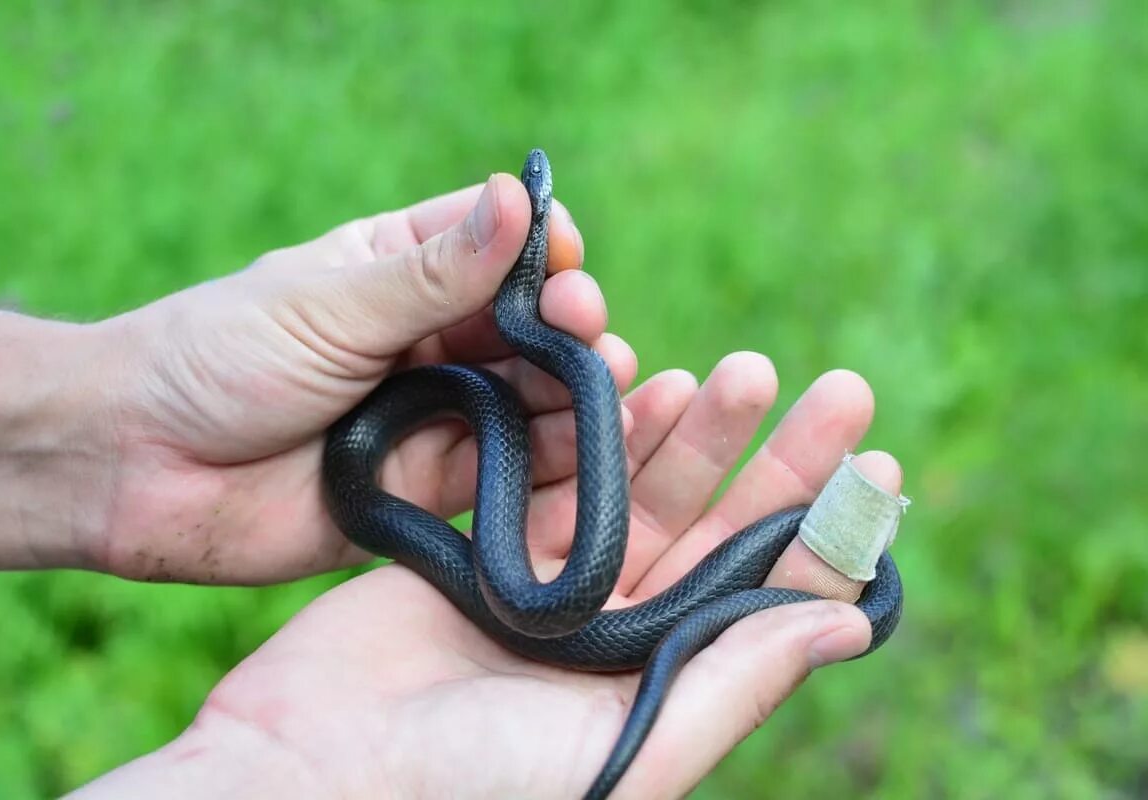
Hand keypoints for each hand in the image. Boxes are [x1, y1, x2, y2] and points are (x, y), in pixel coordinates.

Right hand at [74, 363, 903, 798]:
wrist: (311, 764)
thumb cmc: (466, 785)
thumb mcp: (623, 752)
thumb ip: (731, 684)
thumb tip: (848, 627)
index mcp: (665, 687)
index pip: (769, 601)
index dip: (827, 535)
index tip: (879, 470)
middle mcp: (623, 634)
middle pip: (723, 531)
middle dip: (780, 462)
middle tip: (842, 392)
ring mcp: (558, 586)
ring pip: (649, 492)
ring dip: (698, 433)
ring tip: (749, 372)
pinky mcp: (493, 547)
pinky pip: (567, 476)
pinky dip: (608, 432)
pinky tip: (650, 385)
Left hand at [89, 174, 636, 582]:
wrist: (136, 468)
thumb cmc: (218, 359)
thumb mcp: (331, 303)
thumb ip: (435, 272)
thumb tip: (520, 197)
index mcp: (397, 272)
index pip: (496, 248)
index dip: (542, 251)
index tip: (565, 260)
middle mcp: (426, 341)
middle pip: (526, 329)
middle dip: (567, 328)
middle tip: (587, 332)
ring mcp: (431, 415)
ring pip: (527, 402)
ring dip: (572, 395)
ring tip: (606, 388)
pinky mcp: (425, 489)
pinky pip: (503, 476)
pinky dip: (547, 467)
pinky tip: (583, 452)